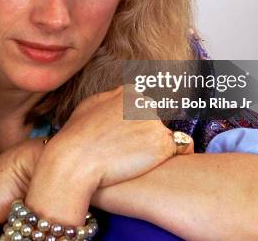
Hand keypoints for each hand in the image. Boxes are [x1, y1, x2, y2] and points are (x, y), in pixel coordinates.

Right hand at [24, 86, 192, 225]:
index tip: (130, 138)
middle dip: (146, 135)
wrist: (75, 160)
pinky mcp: (163, 143)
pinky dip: (176, 156)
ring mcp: (154, 121)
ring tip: (134, 161)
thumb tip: (123, 97)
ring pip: (165, 135)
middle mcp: (144, 102)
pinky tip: (158, 165)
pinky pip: (182, 148)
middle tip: (129, 151)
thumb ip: (110, 100)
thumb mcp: (90, 106)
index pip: (143, 106)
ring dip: (156, 148)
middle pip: (155, 120)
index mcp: (127, 92)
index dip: (137, 125)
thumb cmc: (76, 137)